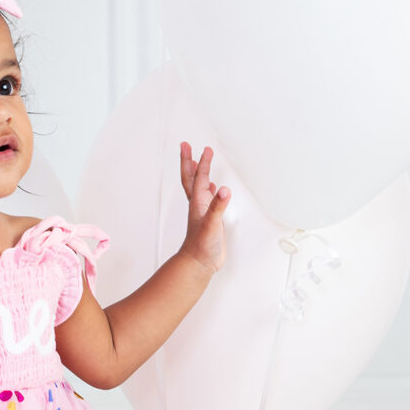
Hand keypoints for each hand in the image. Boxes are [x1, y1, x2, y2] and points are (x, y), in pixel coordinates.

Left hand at [178, 142, 230, 271]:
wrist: (198, 263)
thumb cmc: (201, 246)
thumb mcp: (212, 225)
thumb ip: (218, 207)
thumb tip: (223, 190)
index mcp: (198, 203)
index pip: (200, 178)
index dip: (203, 163)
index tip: (206, 149)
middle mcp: (198, 204)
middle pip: (191, 178)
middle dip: (189, 161)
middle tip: (186, 146)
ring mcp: (203, 211)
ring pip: (197, 186)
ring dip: (197, 172)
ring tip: (197, 161)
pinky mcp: (209, 219)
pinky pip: (207, 198)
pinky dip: (208, 189)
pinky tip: (212, 188)